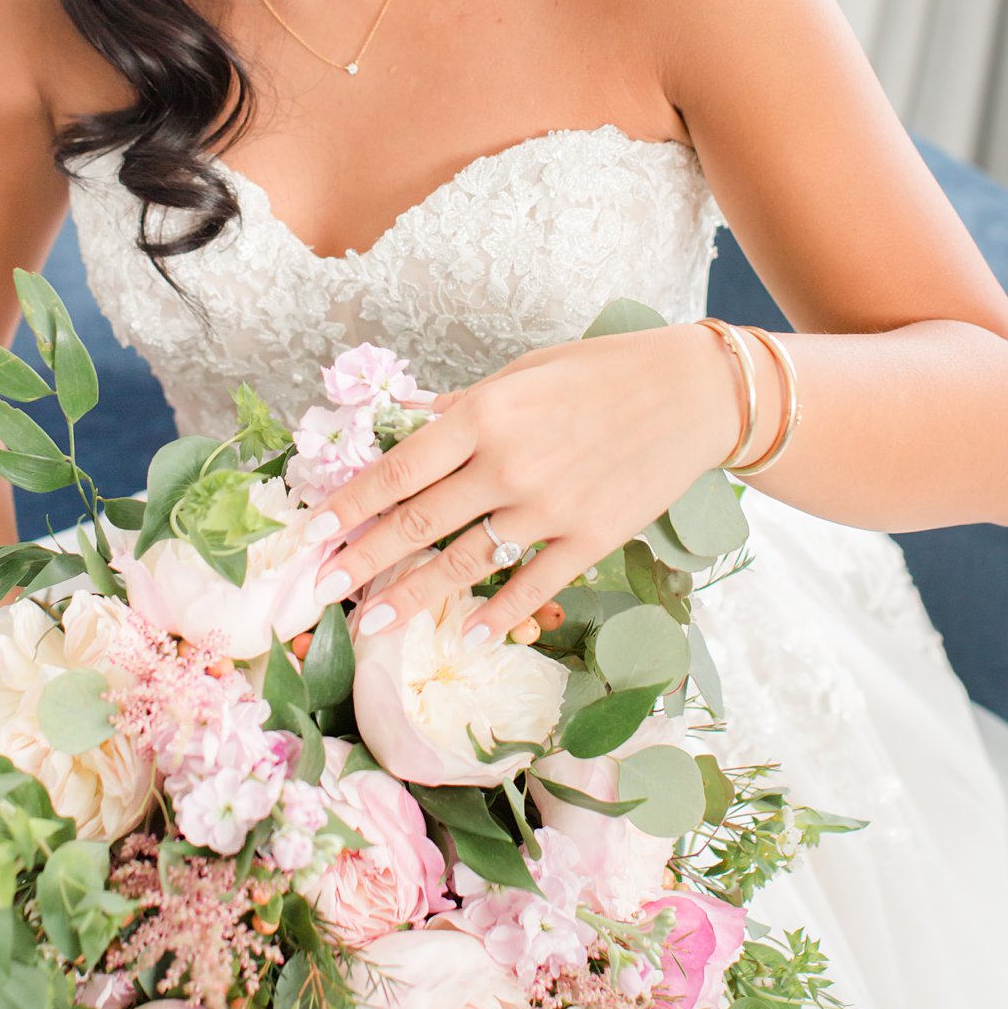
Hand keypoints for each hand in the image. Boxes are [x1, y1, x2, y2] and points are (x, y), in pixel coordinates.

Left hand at [311, 322, 738, 645]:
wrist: (692, 393)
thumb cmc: (602, 372)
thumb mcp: (523, 373)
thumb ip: (462, 406)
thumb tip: (405, 423)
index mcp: (485, 415)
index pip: (399, 470)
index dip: (351, 505)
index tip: (315, 533)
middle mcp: (507, 465)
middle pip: (418, 523)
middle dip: (363, 561)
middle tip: (320, 591)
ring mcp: (549, 508)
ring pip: (465, 563)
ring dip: (413, 597)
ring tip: (374, 624)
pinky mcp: (591, 538)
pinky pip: (533, 584)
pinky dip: (499, 614)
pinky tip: (469, 636)